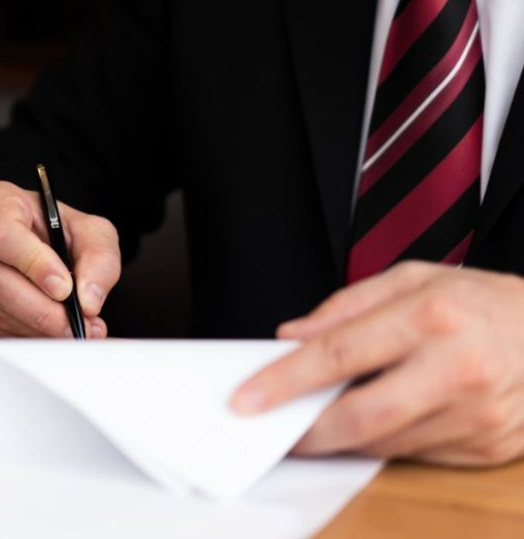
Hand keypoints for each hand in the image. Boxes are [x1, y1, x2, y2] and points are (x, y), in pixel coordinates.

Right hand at [0, 180, 120, 338]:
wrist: (33, 237)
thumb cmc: (55, 227)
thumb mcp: (89, 229)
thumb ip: (99, 258)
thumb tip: (88, 300)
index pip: (2, 235)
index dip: (33, 265)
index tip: (65, 289)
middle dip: (42, 311)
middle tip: (77, 325)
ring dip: (36, 327)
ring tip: (72, 328)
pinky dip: (23, 332)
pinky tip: (47, 328)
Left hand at [231, 261, 523, 465]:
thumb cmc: (482, 301)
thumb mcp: (414, 278)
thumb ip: (346, 307)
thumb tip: (290, 337)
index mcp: (431, 316)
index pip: (338, 354)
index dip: (284, 380)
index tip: (246, 398)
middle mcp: (456, 368)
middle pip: (359, 416)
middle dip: (305, 430)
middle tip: (272, 430)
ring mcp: (476, 414)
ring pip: (384, 443)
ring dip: (340, 439)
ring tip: (316, 421)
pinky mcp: (488, 446)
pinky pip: (415, 455)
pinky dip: (382, 444)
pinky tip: (371, 425)